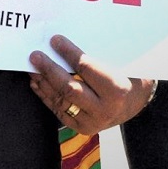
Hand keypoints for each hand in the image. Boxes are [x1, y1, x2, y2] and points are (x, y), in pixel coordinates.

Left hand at [29, 34, 154, 134]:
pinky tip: (36, 82)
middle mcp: (103, 110)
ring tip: (32, 67)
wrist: (135, 104)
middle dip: (49, 70)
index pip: (86, 69)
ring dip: (43, 82)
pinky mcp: (81, 128)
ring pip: (61, 100)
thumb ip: (95, 56)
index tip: (54, 40)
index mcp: (116, 91)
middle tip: (35, 55)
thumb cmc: (127, 77)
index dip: (68, 53)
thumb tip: (65, 42)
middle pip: (69, 88)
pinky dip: (45, 95)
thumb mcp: (118, 64)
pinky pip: (58, 110)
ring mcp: (91, 122)